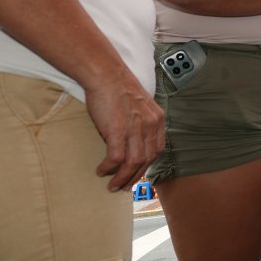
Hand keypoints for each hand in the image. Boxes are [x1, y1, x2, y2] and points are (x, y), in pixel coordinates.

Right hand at [83, 71, 165, 191]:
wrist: (106, 75)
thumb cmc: (118, 89)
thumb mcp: (140, 106)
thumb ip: (141, 124)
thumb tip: (132, 144)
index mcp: (157, 119)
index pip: (157, 150)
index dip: (147, 165)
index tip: (138, 173)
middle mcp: (150, 125)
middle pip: (146, 160)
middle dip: (135, 176)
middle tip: (123, 186)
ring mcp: (135, 128)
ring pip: (132, 163)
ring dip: (122, 178)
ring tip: (112, 185)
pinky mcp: (118, 130)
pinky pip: (115, 158)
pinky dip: (109, 168)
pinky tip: (102, 170)